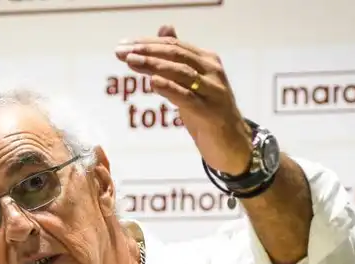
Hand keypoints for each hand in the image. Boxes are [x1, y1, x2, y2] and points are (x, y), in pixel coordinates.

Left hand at [115, 25, 251, 175]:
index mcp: (207, 61)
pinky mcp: (210, 113)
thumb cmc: (208, 112)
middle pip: (176, 54)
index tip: (123, 45)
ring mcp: (213, 92)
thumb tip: (165, 28)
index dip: (148, 43)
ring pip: (181, 72)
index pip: (174, 45)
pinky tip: (153, 82)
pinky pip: (188, 97)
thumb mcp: (192, 83)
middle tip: (122, 51)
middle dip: (146, 51)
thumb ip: (178, 59)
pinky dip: (170, 88)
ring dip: (154, 65)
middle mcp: (212, 72)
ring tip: (131, 61)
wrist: (232, 145)